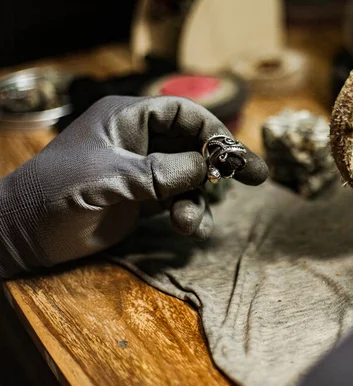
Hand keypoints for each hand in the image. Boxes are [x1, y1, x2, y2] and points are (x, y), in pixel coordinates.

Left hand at [0, 96, 267, 277]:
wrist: (25, 235)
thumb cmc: (56, 194)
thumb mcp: (108, 178)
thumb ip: (159, 173)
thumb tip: (207, 168)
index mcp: (128, 119)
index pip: (182, 113)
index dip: (212, 129)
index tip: (233, 153)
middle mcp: (142, 142)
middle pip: (195, 144)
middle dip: (223, 163)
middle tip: (258, 177)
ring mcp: (146, 172)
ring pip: (192, 178)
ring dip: (200, 199)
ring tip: (190, 222)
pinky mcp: (146, 200)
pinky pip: (181, 201)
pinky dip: (190, 213)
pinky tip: (188, 227)